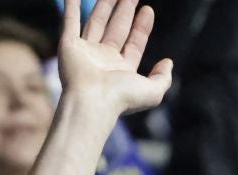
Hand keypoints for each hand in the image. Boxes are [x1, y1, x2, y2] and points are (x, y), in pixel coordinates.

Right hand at [56, 0, 173, 116]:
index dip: (142, 27)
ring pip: (97, 22)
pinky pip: (70, 21)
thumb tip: (168, 62)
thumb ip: (164, 78)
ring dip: (104, 5)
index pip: (134, 43)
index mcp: (122, 70)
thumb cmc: (122, 98)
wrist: (92, 102)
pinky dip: (71, 7)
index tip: (148, 10)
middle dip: (125, 11)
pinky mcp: (69, 46)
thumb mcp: (153, 92)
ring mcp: (86, 52)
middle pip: (117, 29)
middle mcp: (104, 60)